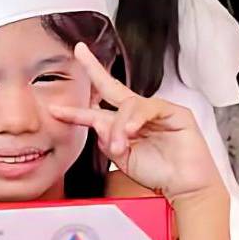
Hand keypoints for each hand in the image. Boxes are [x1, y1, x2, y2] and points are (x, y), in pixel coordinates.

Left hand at [50, 43, 223, 204]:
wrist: (184, 187)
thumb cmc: (157, 173)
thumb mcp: (122, 158)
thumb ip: (108, 140)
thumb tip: (97, 124)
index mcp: (122, 124)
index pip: (96, 110)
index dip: (75, 109)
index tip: (54, 109)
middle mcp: (137, 113)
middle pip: (112, 86)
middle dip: (94, 68)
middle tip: (80, 52)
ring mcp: (156, 110)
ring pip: (128, 105)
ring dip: (119, 127)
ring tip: (119, 147)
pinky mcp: (175, 112)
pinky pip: (149, 108)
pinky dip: (136, 120)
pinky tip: (131, 132)